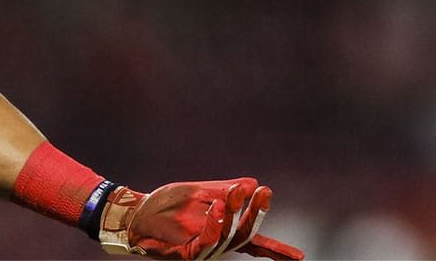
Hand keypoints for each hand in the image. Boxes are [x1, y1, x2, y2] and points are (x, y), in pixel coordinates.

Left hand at [99, 178, 303, 259]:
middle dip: (256, 214)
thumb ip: (225, 190)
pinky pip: (204, 245)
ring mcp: (201, 252)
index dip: (276, 251)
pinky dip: (213, 226)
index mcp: (223, 232)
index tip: (300, 258)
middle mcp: (216, 246)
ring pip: (226, 240)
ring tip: (234, 194)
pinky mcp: (184, 254)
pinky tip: (217, 208)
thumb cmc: (166, 205)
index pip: (254, 242)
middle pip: (245, 237)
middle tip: (264, 191)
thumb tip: (253, 183)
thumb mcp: (200, 191)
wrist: (135, 212)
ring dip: (233, 215)